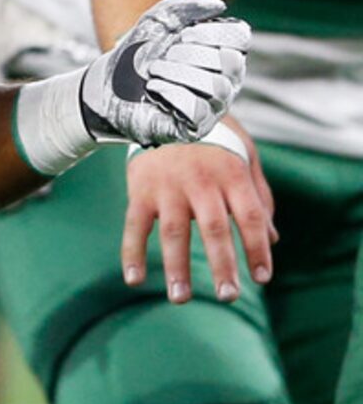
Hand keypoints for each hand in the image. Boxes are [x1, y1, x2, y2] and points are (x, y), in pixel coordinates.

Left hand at [83, 0, 248, 145]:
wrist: (108, 83)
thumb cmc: (139, 51)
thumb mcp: (159, 19)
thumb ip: (187, 4)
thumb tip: (218, 6)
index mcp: (223, 51)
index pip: (240, 38)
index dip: (213, 33)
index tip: (183, 33)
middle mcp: (226, 79)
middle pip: (230, 62)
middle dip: (190, 54)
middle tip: (162, 57)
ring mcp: (214, 105)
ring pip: (216, 88)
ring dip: (179, 74)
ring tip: (154, 71)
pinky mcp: (196, 127)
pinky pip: (198, 111)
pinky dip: (173, 95)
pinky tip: (154, 89)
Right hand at [123, 124, 277, 304]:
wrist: (163, 104)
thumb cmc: (212, 137)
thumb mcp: (245, 156)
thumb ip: (258, 196)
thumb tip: (272, 238)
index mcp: (231, 173)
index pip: (250, 216)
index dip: (257, 248)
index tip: (261, 278)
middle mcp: (200, 181)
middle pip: (213, 229)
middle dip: (222, 265)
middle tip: (229, 297)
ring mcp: (167, 186)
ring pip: (173, 233)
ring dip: (177, 268)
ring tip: (180, 299)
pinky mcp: (140, 190)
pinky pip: (134, 226)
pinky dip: (131, 253)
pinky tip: (133, 279)